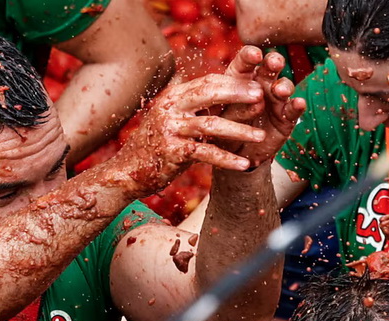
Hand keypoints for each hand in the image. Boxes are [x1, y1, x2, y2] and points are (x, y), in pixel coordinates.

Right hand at [113, 73, 268, 187]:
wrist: (127, 171)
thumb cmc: (155, 145)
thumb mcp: (171, 119)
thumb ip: (192, 106)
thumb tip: (220, 90)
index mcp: (173, 96)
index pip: (207, 82)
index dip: (233, 82)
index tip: (256, 84)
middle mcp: (170, 108)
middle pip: (209, 93)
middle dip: (237, 94)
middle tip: (261, 96)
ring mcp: (170, 129)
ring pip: (211, 124)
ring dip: (239, 130)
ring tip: (261, 136)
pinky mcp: (173, 152)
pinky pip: (206, 153)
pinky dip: (227, 159)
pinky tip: (245, 164)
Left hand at [217, 46, 306, 168]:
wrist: (237, 153)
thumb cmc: (226, 128)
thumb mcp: (222, 117)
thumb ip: (234, 108)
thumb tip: (255, 99)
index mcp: (241, 78)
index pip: (245, 61)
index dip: (250, 55)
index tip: (255, 54)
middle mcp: (261, 85)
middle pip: (270, 68)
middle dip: (273, 62)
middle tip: (274, 63)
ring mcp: (276, 100)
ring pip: (284, 86)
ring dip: (284, 86)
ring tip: (280, 90)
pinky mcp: (286, 118)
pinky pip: (293, 109)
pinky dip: (297, 106)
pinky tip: (299, 103)